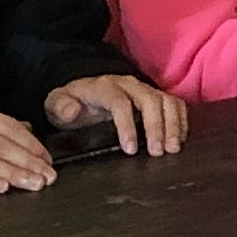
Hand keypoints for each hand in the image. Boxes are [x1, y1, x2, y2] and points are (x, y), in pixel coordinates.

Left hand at [45, 72, 187, 156]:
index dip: (127, 125)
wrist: (83, 90)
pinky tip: (180, 139)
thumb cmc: (71, 102)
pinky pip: (174, 103)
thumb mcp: (56, 104)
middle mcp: (127, 84)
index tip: (130, 149)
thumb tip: (72, 111)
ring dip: (173, 124)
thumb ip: (61, 107)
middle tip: (159, 152)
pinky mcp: (154, 96)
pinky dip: (180, 120)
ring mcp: (143, 89)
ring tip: (173, 148)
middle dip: (156, 126)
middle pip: (149, 100)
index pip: (119, 102)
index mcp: (103, 87)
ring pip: (165, 100)